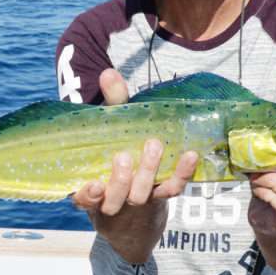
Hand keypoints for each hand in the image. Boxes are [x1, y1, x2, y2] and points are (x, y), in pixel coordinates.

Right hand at [72, 69, 197, 215]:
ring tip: (153, 146)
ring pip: (141, 196)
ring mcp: (138, 200)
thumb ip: (112, 103)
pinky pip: (172, 188)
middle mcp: (113, 199)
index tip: (95, 186)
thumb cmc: (118, 151)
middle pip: (114, 198)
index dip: (88, 196)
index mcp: (92, 188)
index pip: (85, 198)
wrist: (143, 184)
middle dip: (120, 180)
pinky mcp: (162, 194)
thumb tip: (108, 74)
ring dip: (147, 172)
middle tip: (123, 157)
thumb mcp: (111, 127)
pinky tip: (190, 155)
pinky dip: (182, 174)